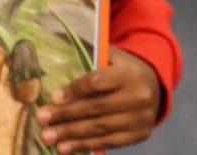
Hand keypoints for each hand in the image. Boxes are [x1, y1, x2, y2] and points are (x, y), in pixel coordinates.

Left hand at [36, 47, 160, 153]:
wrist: (154, 86)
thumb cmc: (123, 69)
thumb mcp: (113, 56)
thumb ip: (91, 56)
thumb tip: (55, 51)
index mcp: (130, 73)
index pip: (98, 83)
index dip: (75, 90)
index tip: (54, 97)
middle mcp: (139, 97)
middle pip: (96, 108)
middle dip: (65, 115)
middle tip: (42, 118)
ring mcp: (140, 119)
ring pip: (99, 128)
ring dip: (70, 134)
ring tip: (48, 136)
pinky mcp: (138, 135)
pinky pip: (107, 142)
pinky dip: (83, 146)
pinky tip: (64, 147)